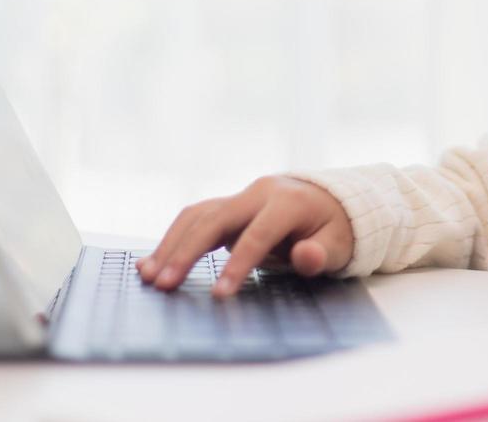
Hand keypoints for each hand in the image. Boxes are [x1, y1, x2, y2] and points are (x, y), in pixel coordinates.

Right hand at [136, 176, 354, 296]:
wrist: (327, 199)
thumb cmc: (332, 228)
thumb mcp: (338, 244)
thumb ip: (320, 254)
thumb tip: (306, 256)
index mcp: (288, 202)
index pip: (258, 234)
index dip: (238, 264)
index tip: (219, 295)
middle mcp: (259, 193)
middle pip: (215, 218)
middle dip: (187, 252)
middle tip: (164, 284)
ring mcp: (240, 197)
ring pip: (197, 215)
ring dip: (171, 244)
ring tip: (149, 276)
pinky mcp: (227, 206)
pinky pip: (194, 218)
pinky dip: (173, 238)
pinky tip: (152, 262)